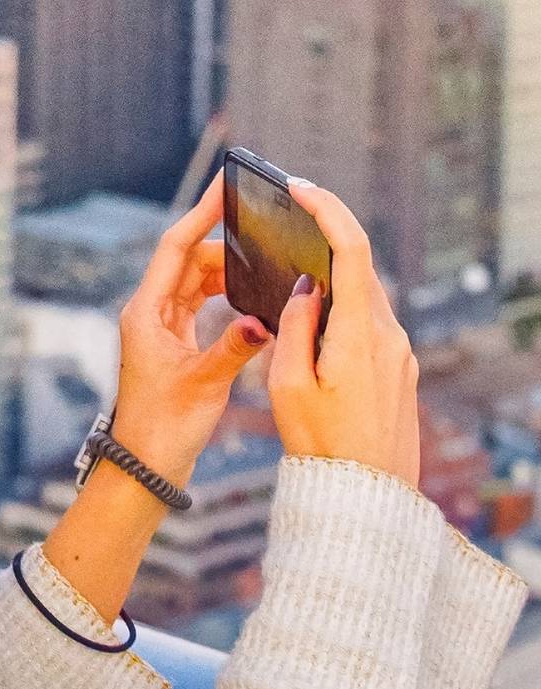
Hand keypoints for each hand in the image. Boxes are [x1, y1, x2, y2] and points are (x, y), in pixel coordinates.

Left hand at [110, 174, 271, 490]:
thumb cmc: (163, 428)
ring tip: (261, 262)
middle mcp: (149, 312)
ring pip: (195, 281)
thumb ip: (234, 349)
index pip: (175, 248)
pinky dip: (224, 294)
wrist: (144, 465)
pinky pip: (199, 302)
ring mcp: (160, 326)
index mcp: (146, 313)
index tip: (223, 185)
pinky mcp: (172, 341)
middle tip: (259, 227)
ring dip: (226, 271)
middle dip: (223, 242)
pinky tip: (250, 296)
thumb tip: (264, 321)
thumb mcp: (204, 386)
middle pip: (187, 259)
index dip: (200, 213)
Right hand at [267, 179, 419, 485]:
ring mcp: (400, 355)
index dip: (327, 209)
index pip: (351, 249)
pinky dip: (343, 315)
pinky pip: (371, 326)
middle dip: (324, 244)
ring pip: (364, 299)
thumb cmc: (322, 448)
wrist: (367, 500)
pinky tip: (315, 334)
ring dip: (332, 286)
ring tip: (291, 291)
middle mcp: (389, 336)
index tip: (300, 188)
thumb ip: (292, 328)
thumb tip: (305, 288)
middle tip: (288, 227)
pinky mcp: (401, 372)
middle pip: (359, 270)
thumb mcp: (288, 387)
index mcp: (360, 333)